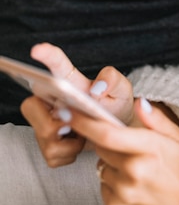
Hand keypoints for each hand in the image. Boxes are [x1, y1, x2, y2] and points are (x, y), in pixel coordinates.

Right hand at [20, 43, 133, 166]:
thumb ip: (113, 79)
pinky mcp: (49, 144)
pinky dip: (70, 154)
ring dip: (70, 141)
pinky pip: (52, 155)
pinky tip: (80, 144)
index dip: (46, 55)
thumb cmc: (116, 105)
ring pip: (42, 135)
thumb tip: (96, 88)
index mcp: (69, 81)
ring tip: (84, 133)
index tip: (37, 49)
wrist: (119, 133)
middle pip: (30, 106)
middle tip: (67, 124)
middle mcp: (51, 99)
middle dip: (47, 120)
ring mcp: (47, 121)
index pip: (56, 64)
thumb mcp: (122, 88)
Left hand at [70, 98, 178, 204]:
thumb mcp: (174, 136)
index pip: (109, 134)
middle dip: (107, 142)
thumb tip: (140, 102)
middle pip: (101, 148)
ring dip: (110, 164)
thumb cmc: (176, 168)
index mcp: (149, 149)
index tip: (69, 112)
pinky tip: (129, 183)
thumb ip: (156, 118)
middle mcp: (135, 171)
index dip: (85, 123)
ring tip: (133, 168)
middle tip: (125, 146)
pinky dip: (111, 182)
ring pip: (101, 167)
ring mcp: (124, 192)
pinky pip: (102, 186)